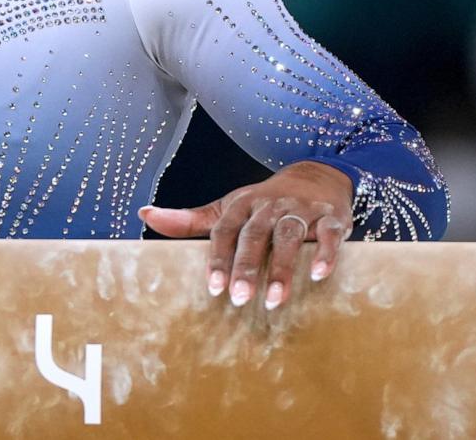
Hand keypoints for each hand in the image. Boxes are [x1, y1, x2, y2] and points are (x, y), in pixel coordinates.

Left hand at [138, 161, 354, 309]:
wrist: (315, 175)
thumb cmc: (262, 203)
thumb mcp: (226, 208)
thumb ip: (189, 219)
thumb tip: (145, 215)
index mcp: (240, 205)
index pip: (224, 232)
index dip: (218, 259)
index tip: (212, 288)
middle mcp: (268, 205)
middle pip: (254, 236)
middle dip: (246, 268)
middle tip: (240, 300)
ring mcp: (300, 210)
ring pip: (288, 237)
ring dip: (282, 268)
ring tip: (274, 299)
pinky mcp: (330, 216)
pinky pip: (329, 234)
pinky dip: (325, 253)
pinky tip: (317, 275)